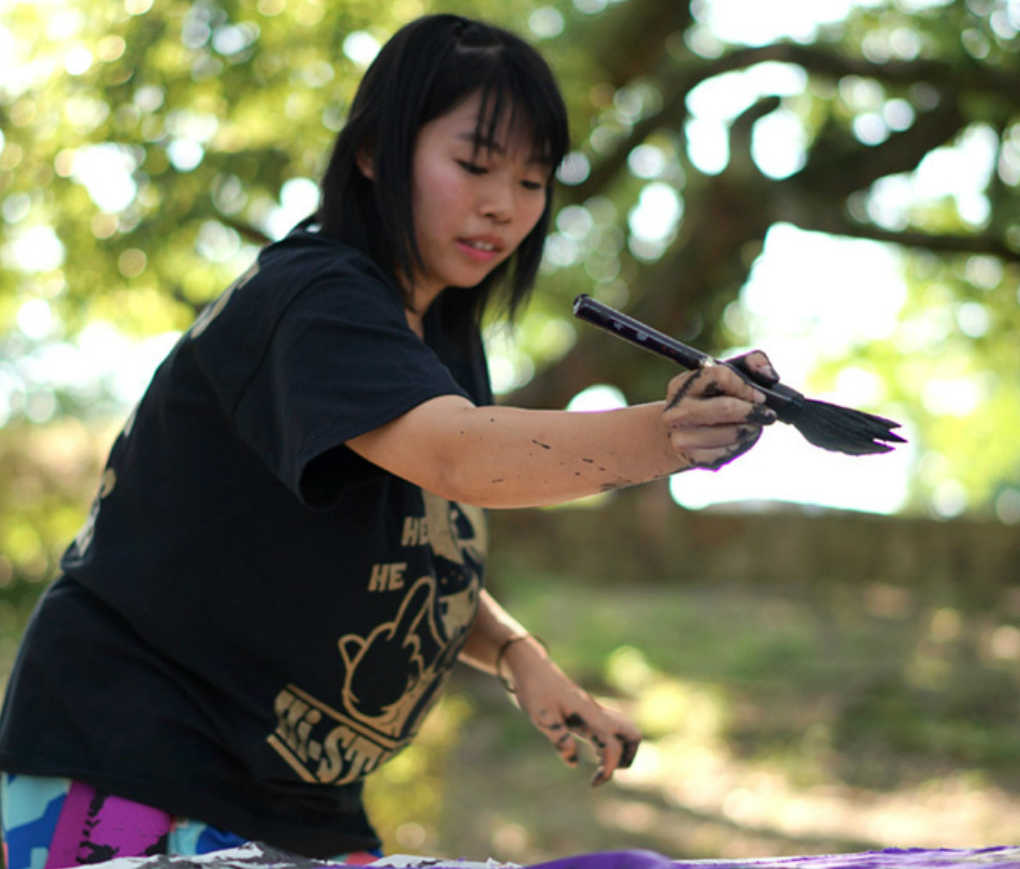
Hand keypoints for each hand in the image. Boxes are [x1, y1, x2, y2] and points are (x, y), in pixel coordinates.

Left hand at [503, 639, 640, 786]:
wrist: (530, 667)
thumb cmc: (534, 690)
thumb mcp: (541, 716)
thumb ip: (559, 738)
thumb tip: (574, 762)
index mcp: (589, 716)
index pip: (613, 746)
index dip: (609, 769)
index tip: (593, 783)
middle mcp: (597, 713)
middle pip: (633, 735)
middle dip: (627, 758)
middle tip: (603, 770)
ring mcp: (594, 711)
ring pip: (625, 730)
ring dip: (621, 751)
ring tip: (599, 763)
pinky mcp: (587, 712)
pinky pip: (611, 728)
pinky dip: (609, 743)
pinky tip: (590, 750)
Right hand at [662, 349, 778, 470]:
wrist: (681, 433)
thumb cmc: (712, 399)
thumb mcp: (729, 374)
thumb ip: (754, 363)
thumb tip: (770, 376)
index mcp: (681, 384)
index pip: (721, 377)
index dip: (746, 387)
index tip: (759, 396)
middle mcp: (675, 411)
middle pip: (725, 407)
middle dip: (752, 411)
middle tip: (767, 415)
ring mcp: (680, 437)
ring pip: (731, 433)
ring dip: (750, 429)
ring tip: (753, 426)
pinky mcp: (692, 458)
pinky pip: (728, 452)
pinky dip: (740, 446)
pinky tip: (738, 440)